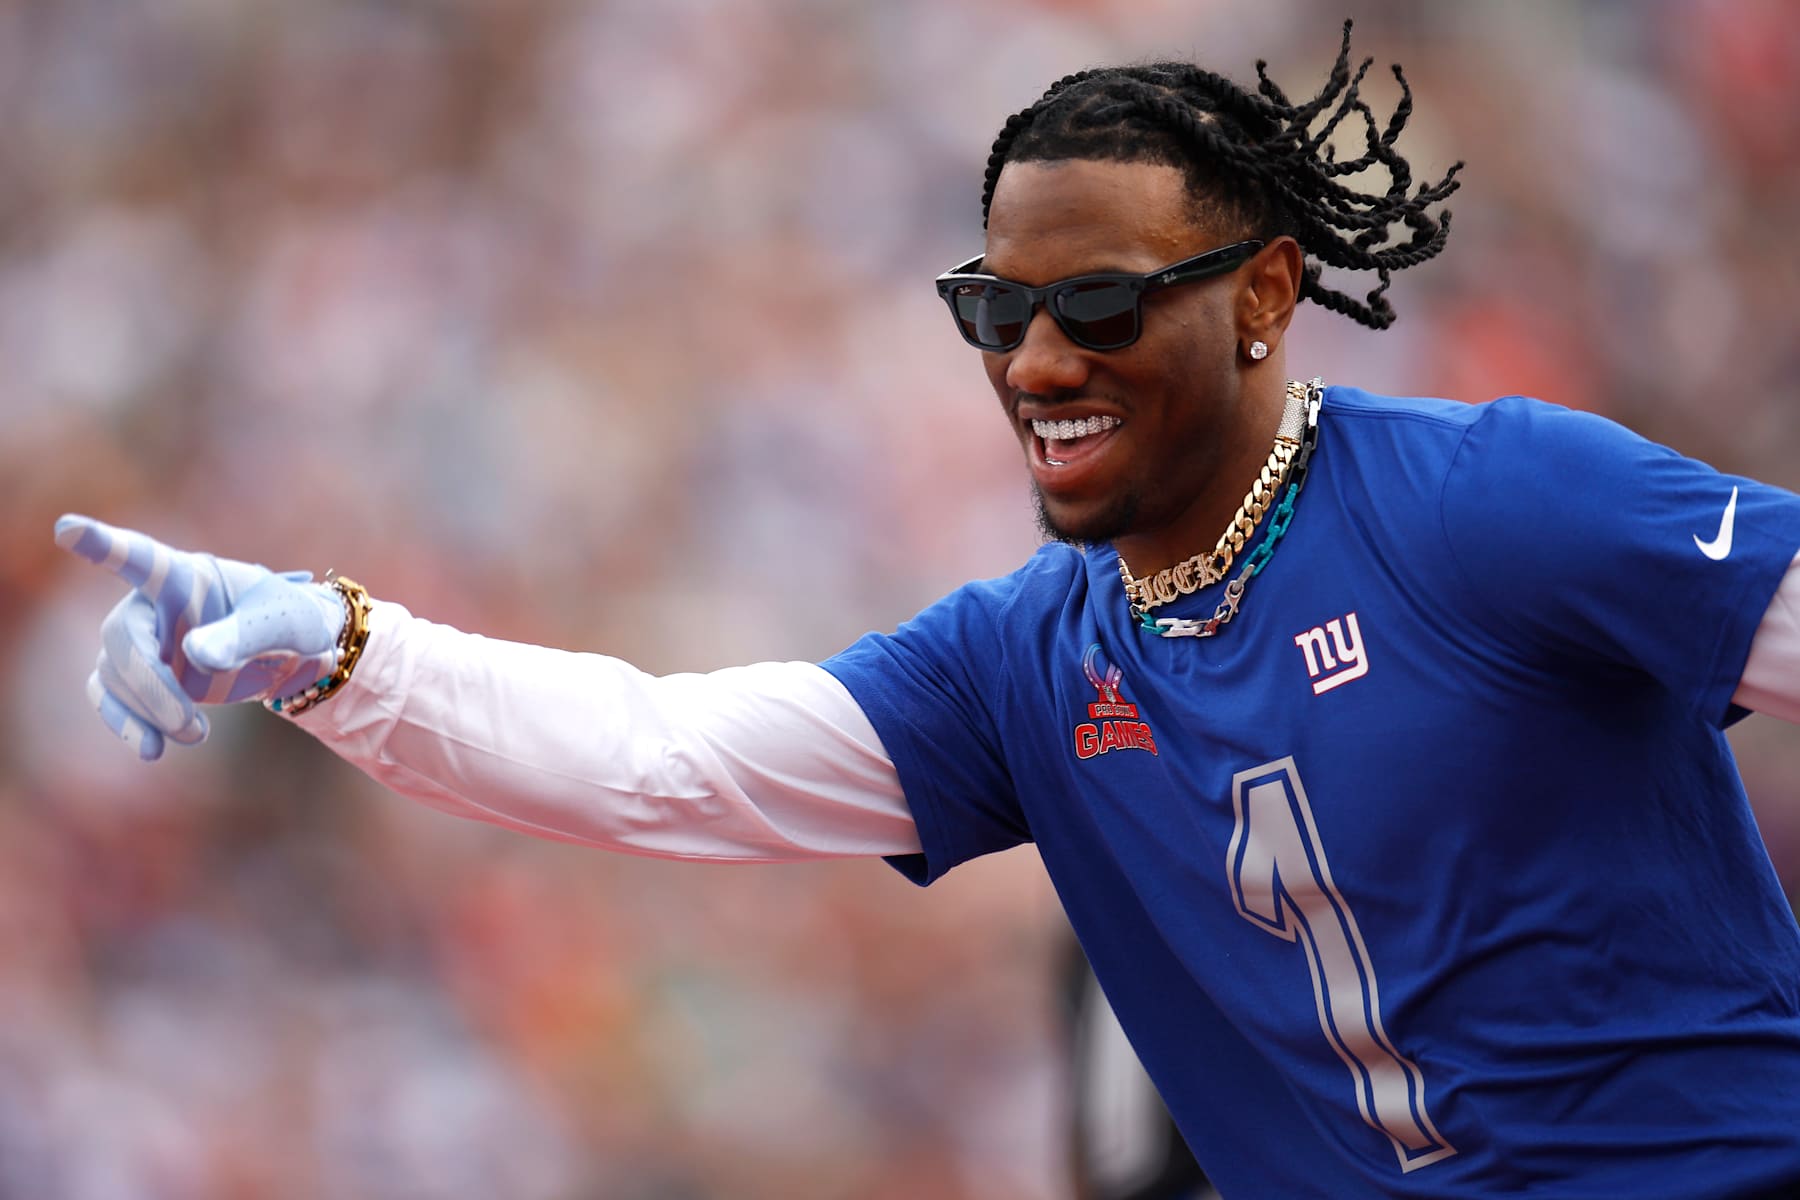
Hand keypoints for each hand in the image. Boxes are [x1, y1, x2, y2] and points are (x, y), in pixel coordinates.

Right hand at [54, 514, 346, 761]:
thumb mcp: (283, 623)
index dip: (105, 545)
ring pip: (116, 674)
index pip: (143, 558)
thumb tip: (194, 654)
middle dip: (150, 686)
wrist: (292, 653)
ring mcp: (144, 641)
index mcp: (188, 576)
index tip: (68, 529)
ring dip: (149, 711)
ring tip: (195, 733)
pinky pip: (113, 698)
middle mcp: (154, 605)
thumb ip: (244, 635)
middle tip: (189, 724)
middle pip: (124, 638)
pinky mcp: (144, 676)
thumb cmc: (288, 620)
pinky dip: (127, 724)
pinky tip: (152, 748)